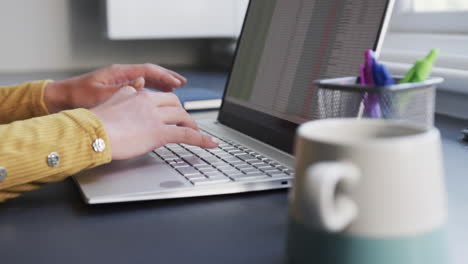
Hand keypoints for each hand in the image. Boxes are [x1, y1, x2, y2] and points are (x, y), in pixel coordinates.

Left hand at [44, 63, 186, 112]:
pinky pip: (140, 86)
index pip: (148, 71)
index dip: (165, 77)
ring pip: (146, 79)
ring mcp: (120, 80)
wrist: (61, 98)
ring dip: (161, 83)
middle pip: (150, 73)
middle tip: (182, 84)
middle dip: (167, 77)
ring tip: (175, 89)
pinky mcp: (118, 88)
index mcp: (119, 73)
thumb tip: (143, 83)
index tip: (178, 83)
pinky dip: (151, 89)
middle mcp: (121, 74)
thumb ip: (123, 90)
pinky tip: (157, 96)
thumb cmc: (78, 98)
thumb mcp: (101, 96)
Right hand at [90, 86, 218, 159]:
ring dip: (192, 125)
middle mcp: (150, 103)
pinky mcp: (159, 133)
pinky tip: (211, 143)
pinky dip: (202, 139)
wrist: (90, 134)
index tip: (175, 111)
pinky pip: (187, 135)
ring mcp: (156, 118)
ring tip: (197, 134)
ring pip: (182, 117)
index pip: (162, 97)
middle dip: (182, 114)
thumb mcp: (110, 101)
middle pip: (175, 105)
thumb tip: (135, 85)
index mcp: (138, 95)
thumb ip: (126, 94)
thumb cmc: (94, 123)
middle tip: (186, 123)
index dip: (172, 105)